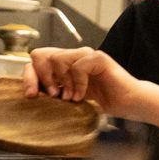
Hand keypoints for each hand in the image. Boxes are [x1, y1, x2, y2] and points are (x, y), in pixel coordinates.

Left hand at [25, 46, 146, 116]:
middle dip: (40, 78)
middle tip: (52, 95)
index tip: (32, 95)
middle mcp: (73, 56)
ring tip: (70, 98)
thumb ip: (54, 93)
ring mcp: (86, 55)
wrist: (129, 104)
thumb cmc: (102, 103)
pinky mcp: (99, 58)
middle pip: (40, 55)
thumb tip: (31, 96)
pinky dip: (78, 83)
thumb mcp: (70, 100)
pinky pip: (78, 66)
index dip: (29, 76)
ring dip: (61, 82)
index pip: (36, 60)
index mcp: (64, 65)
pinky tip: (82, 96)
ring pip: (57, 58)